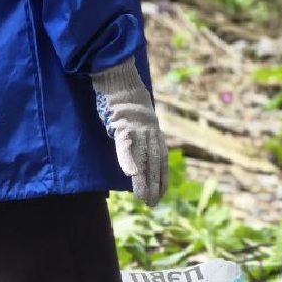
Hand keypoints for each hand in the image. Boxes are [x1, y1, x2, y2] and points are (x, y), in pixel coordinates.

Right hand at [92, 60, 166, 203]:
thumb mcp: (136, 118)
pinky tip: (129, 174)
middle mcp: (149, 130)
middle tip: (152, 203)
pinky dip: (128, 159)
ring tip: (144, 197)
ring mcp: (138, 127)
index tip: (161, 194)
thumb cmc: (125, 99)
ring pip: (142, 156)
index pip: (160, 157)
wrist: (120, 77)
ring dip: (143, 179)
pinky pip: (125, 144)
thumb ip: (138, 134)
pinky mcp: (123, 123)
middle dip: (154, 184)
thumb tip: (136, 151)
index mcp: (152, 130)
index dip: (161, 176)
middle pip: (154, 161)